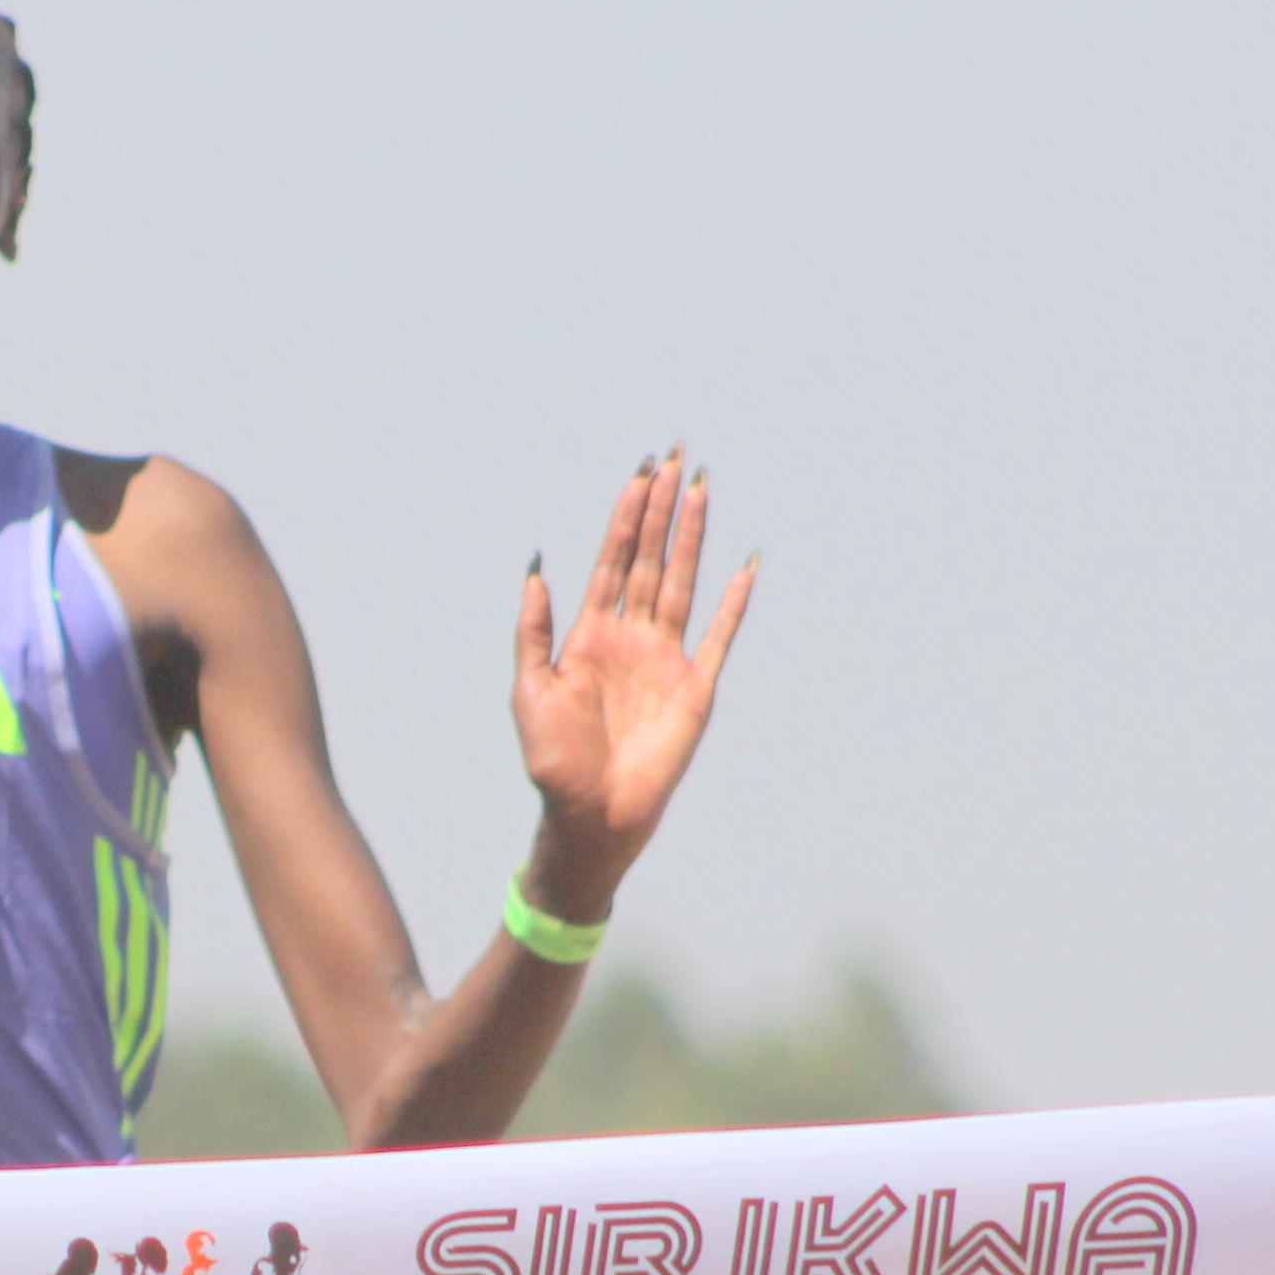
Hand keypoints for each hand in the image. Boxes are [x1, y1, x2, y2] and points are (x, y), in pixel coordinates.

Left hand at [510, 451, 753, 909]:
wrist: (590, 817)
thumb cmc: (554, 762)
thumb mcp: (530, 690)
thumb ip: (534, 630)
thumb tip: (537, 567)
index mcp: (590, 633)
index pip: (613, 560)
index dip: (627, 516)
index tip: (641, 471)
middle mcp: (632, 637)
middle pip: (652, 558)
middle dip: (663, 509)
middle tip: (677, 456)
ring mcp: (667, 659)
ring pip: (684, 583)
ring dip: (694, 537)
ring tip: (704, 488)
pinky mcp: (696, 689)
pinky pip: (720, 637)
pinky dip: (735, 603)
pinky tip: (745, 566)